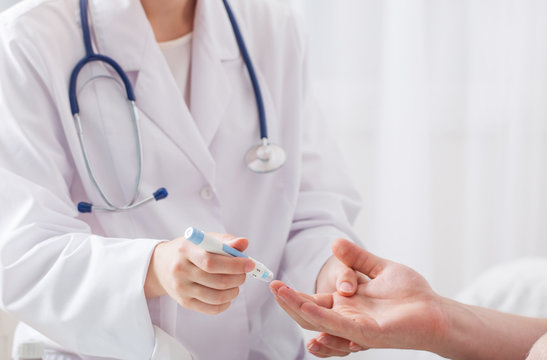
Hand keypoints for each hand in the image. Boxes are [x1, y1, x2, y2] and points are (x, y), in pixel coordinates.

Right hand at [145, 233, 254, 314]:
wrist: (162, 265)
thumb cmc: (189, 250)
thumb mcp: (204, 239)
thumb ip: (225, 241)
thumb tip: (244, 242)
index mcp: (185, 250)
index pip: (212, 261)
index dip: (234, 265)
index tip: (250, 263)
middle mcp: (180, 270)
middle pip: (217, 281)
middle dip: (238, 278)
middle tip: (244, 273)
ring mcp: (181, 288)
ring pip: (216, 296)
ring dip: (234, 291)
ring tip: (237, 283)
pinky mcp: (184, 302)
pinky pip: (211, 308)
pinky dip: (225, 303)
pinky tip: (228, 294)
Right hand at [270, 238, 445, 356]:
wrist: (436, 311)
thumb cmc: (411, 294)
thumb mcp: (378, 268)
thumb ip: (356, 257)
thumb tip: (334, 243)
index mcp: (346, 306)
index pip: (312, 303)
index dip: (293, 295)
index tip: (276, 282)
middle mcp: (346, 318)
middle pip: (309, 314)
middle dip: (288, 302)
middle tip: (271, 286)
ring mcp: (354, 328)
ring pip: (318, 322)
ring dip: (296, 308)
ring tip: (279, 293)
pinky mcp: (367, 333)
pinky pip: (338, 325)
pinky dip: (319, 316)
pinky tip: (305, 305)